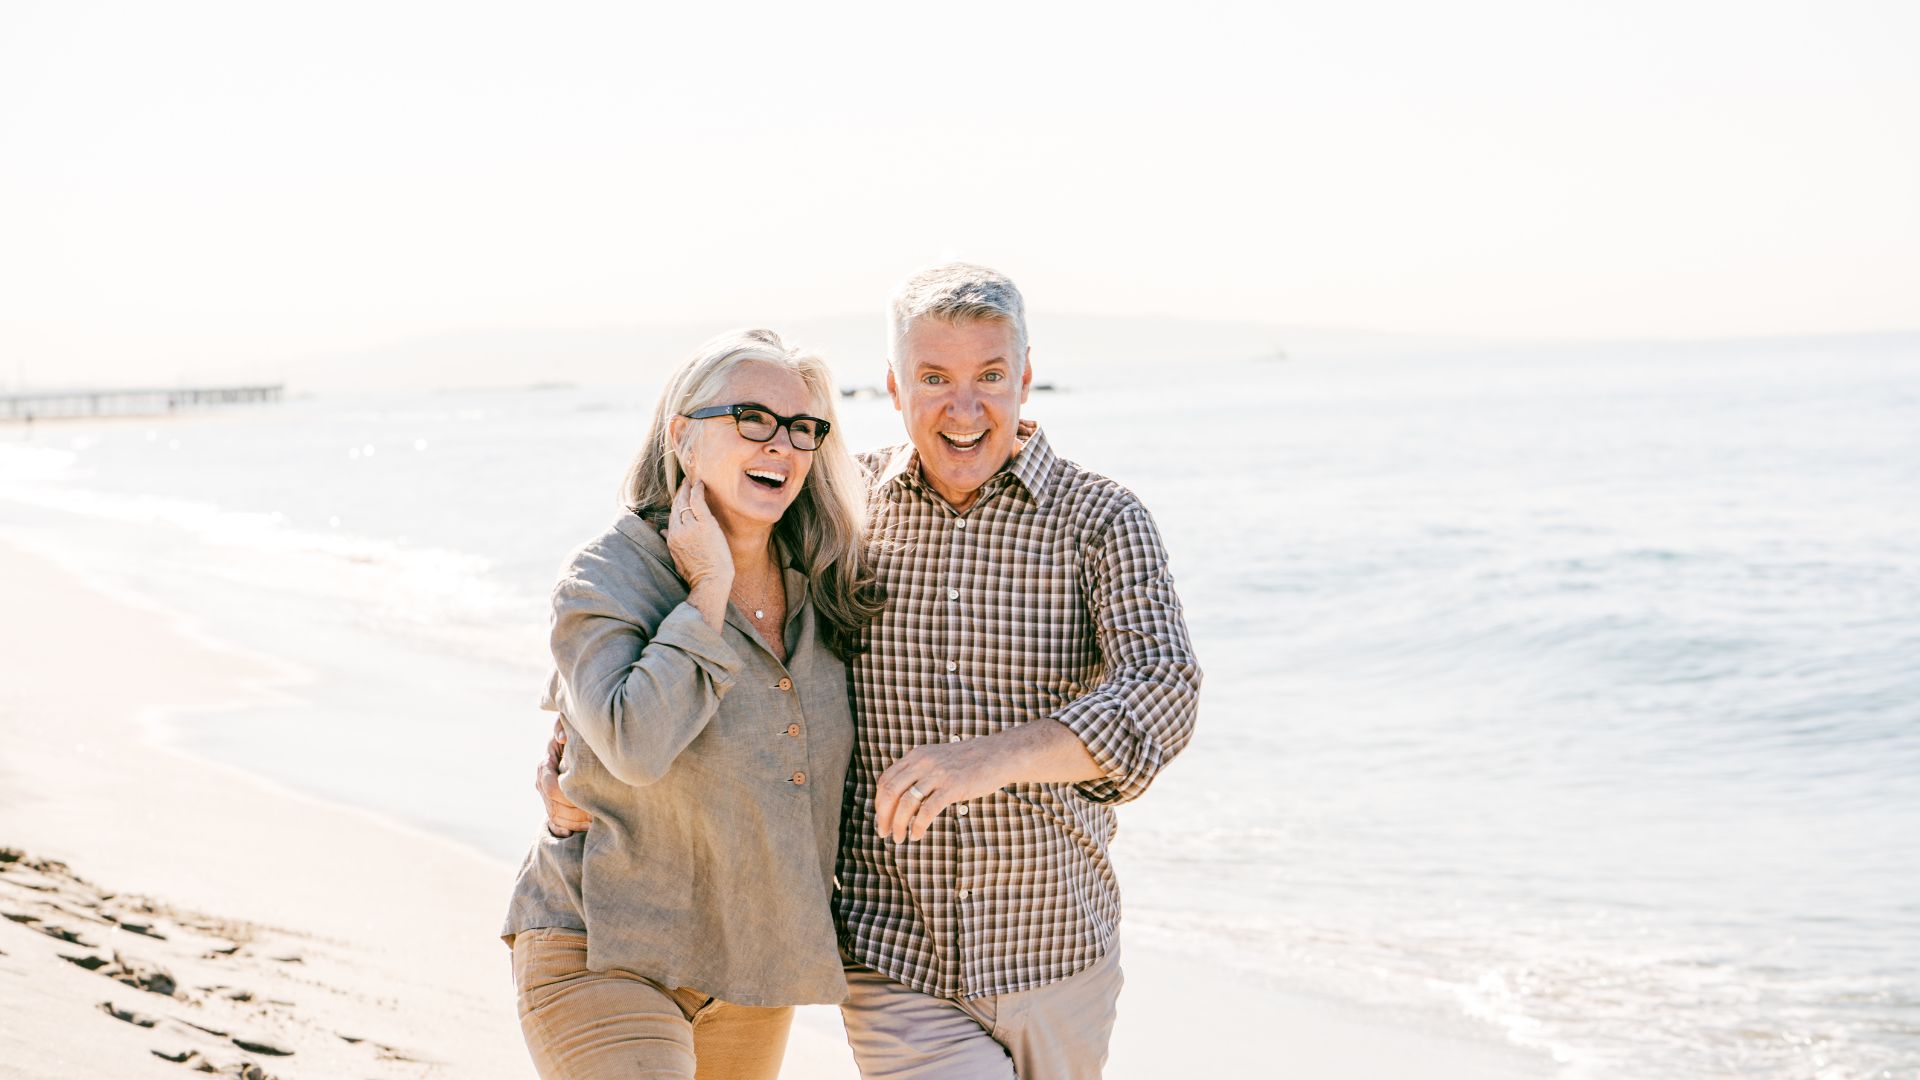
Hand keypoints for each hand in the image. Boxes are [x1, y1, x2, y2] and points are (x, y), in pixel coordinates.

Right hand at [536, 718, 590, 836]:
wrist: (574, 746)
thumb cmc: (576, 736)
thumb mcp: (571, 728)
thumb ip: (564, 727)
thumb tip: (562, 739)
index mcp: (545, 765)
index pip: (551, 788)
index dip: (569, 797)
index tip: (590, 800)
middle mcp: (541, 781)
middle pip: (553, 807)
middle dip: (576, 814)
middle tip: (597, 816)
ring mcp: (544, 795)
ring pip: (554, 817)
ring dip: (574, 823)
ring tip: (595, 823)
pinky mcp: (551, 804)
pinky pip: (555, 823)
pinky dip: (567, 829)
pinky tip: (584, 830)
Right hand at [663, 477, 733, 591]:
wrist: (710, 582)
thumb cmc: (698, 574)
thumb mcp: (678, 558)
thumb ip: (670, 542)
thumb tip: (662, 531)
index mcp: (672, 538)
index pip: (672, 515)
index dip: (676, 504)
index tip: (680, 495)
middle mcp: (678, 530)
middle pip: (676, 506)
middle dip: (680, 493)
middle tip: (685, 482)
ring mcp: (691, 527)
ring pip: (686, 502)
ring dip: (688, 489)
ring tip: (692, 481)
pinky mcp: (705, 525)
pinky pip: (698, 502)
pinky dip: (697, 490)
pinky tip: (700, 482)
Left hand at [874, 737, 1012, 842]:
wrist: (997, 754)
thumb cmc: (967, 762)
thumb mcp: (937, 759)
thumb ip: (919, 771)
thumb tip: (900, 797)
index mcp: (916, 756)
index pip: (886, 780)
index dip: (879, 802)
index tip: (881, 818)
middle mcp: (923, 762)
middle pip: (891, 792)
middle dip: (883, 816)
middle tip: (883, 832)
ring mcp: (938, 774)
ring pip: (906, 803)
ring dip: (898, 824)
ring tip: (899, 838)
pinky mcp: (952, 787)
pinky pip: (927, 811)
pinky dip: (918, 826)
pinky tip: (917, 835)